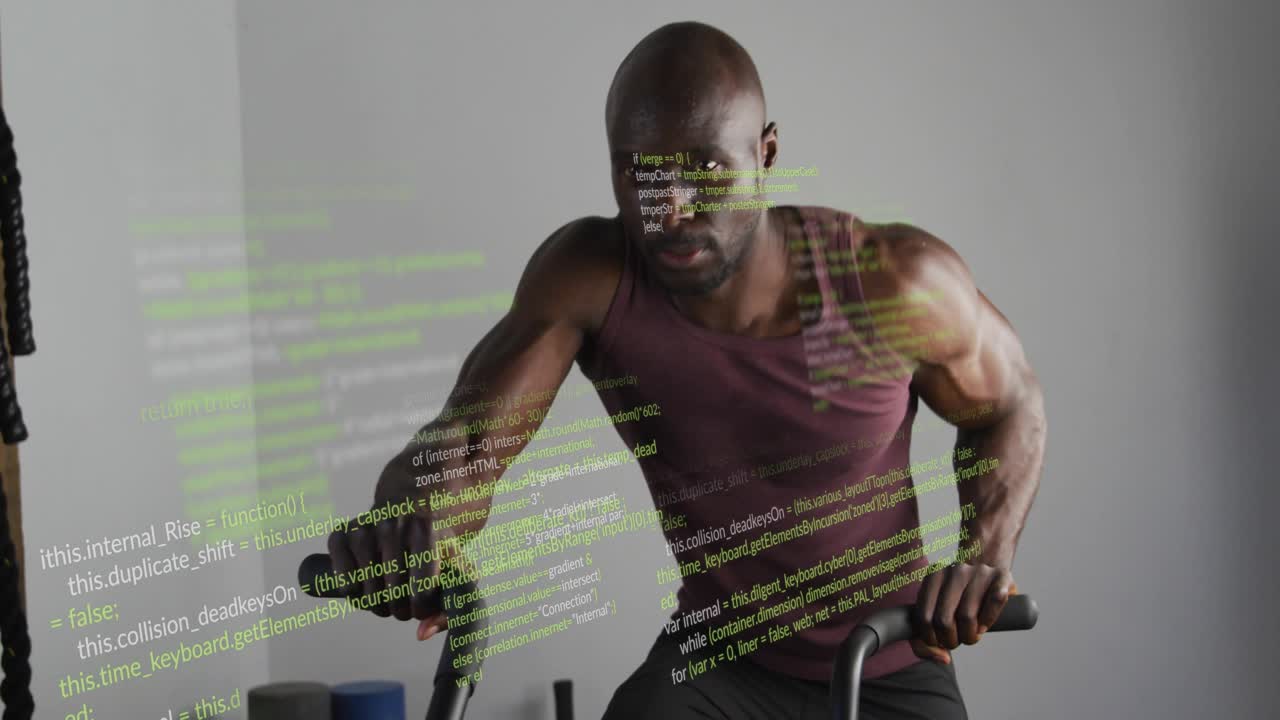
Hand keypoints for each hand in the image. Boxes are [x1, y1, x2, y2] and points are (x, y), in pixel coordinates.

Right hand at [326, 510, 447, 640]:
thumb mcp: (455, 570)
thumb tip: (421, 634)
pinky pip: (344, 584)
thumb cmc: (435, 546)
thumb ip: (450, 607)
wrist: (410, 510)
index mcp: (425, 530)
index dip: (421, 609)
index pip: (421, 592)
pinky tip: (366, 586)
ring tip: (388, 596)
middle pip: (393, 596)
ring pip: (368, 593)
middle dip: (400, 610)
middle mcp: (393, 524)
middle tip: (404, 603)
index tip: (422, 605)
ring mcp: (364, 528)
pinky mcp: (340, 534)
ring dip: (377, 605)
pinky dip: (353, 594)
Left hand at [909, 561, 1016, 663]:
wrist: (988, 566)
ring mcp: (979, 572)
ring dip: (969, 637)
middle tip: (957, 641)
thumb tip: (943, 658)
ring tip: (971, 636)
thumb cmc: (960, 596)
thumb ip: (926, 635)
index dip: (930, 638)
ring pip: (967, 616)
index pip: (923, 616)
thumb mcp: (938, 606)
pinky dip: (988, 622)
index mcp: (934, 576)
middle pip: (944, 619)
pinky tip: (983, 627)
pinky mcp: (1001, 576)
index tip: (938, 642)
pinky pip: (994, 603)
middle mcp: (955, 570)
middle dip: (950, 640)